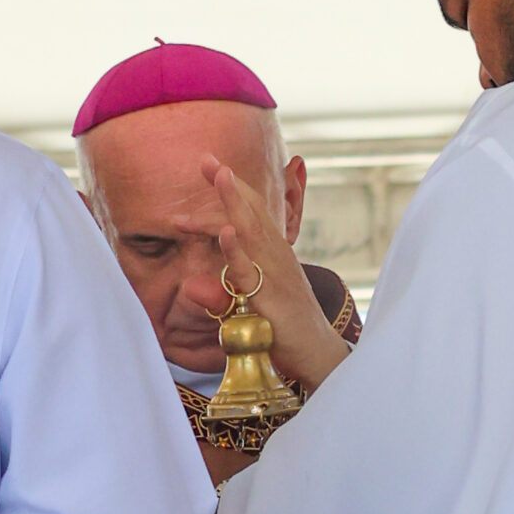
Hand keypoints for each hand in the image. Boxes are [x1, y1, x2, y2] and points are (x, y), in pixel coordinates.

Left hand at [199, 157, 350, 395]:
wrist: (316, 353)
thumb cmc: (286, 327)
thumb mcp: (256, 297)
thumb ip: (230, 284)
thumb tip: (198, 282)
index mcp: (273, 252)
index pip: (253, 211)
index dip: (234, 187)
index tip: (213, 165)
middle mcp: (276, 255)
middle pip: (252, 211)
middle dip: (229, 183)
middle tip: (207, 159)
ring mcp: (274, 273)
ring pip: (252, 231)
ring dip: (235, 201)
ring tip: (221, 175)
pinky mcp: (268, 297)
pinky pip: (249, 270)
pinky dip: (236, 249)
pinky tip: (226, 231)